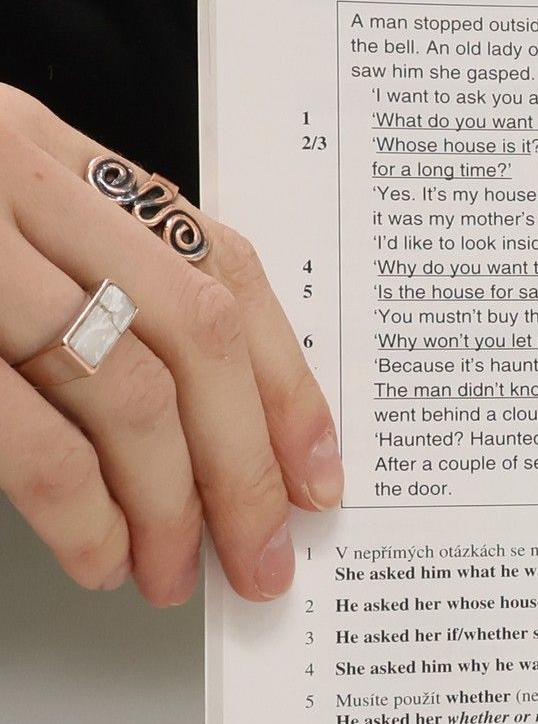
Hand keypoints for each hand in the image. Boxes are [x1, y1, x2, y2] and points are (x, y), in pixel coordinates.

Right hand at [0, 87, 340, 602]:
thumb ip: (74, 274)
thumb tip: (207, 424)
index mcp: (41, 150)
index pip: (223, 262)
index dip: (288, 378)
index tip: (319, 473)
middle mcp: (8, 178)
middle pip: (196, 334)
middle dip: (248, 464)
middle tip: (265, 556)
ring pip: (126, 386)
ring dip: (171, 505)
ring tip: (177, 573)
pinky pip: (29, 432)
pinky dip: (82, 512)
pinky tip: (100, 558)